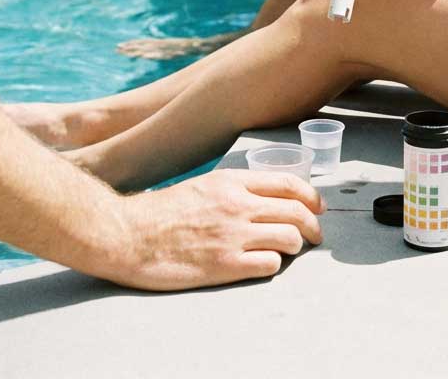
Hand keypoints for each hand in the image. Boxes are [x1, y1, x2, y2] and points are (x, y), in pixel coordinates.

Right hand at [112, 169, 324, 290]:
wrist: (128, 234)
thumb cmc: (161, 212)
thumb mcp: (202, 186)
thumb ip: (234, 190)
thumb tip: (264, 198)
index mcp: (231, 181)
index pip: (288, 183)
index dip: (311, 196)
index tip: (318, 206)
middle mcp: (237, 204)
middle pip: (296, 211)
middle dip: (313, 225)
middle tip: (314, 236)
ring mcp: (232, 235)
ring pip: (290, 237)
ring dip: (296, 246)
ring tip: (290, 251)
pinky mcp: (225, 265)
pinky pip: (269, 264)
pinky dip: (273, 265)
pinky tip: (264, 264)